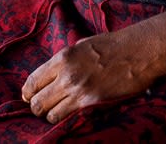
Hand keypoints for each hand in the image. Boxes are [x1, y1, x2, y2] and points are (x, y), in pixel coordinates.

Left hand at [21, 27, 159, 124]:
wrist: (138, 51)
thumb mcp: (83, 46)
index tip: (29, 97)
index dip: (28, 92)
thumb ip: (67, 59)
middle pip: (36, 100)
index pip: (33, 80)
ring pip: (47, 112)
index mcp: (63, 57)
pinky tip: (68, 115)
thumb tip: (55, 72)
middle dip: (36, 106)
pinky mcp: (89, 101)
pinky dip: (62, 119)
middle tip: (42, 107)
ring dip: (49, 114)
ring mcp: (77, 89)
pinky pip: (64, 116)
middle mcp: (66, 73)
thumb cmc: (114, 46)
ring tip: (56, 112)